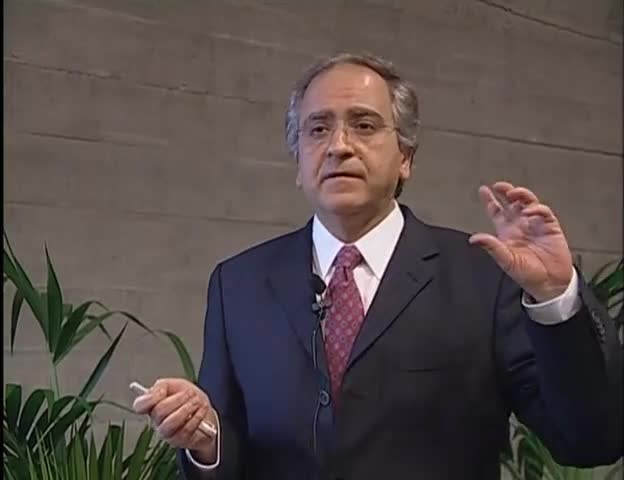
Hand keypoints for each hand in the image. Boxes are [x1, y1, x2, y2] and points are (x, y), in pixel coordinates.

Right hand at [132, 378, 216, 463]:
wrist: (205, 413)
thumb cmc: (189, 399)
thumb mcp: (177, 385)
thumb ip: (164, 385)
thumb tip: (157, 390)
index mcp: (153, 405)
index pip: (139, 405)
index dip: (148, 399)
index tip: (162, 391)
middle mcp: (157, 420)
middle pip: (158, 412)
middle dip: (178, 399)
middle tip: (190, 393)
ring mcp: (166, 433)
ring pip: (169, 424)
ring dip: (186, 410)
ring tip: (197, 402)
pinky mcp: (178, 441)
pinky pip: (185, 430)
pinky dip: (196, 417)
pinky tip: (201, 410)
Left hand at [469, 181, 572, 301]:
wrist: (549, 283)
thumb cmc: (527, 274)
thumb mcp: (506, 260)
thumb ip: (491, 247)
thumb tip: (474, 238)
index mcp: (507, 232)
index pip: (497, 212)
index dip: (490, 201)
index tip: (483, 189)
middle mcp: (520, 225)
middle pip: (512, 203)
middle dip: (506, 191)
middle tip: (499, 186)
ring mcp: (535, 224)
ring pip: (528, 202)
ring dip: (521, 195)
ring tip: (513, 193)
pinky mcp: (550, 226)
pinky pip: (543, 212)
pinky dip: (536, 209)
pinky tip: (530, 212)